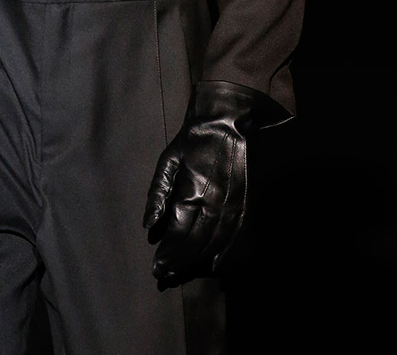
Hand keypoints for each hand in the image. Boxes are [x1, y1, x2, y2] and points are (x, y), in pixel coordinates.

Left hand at [142, 81, 281, 289]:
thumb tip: (149, 225)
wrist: (229, 120)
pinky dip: (229, 253)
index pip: (178, 232)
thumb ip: (158, 193)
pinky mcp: (247, 203)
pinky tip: (219, 266)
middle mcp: (214, 202)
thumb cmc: (194, 139)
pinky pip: (239, 235)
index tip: (157, 268)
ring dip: (199, 261)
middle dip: (180, 262)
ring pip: (216, 243)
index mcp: (192, 190)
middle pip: (196, 242)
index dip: (168, 253)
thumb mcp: (169, 160)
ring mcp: (233, 204)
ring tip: (184, 273)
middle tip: (166, 276)